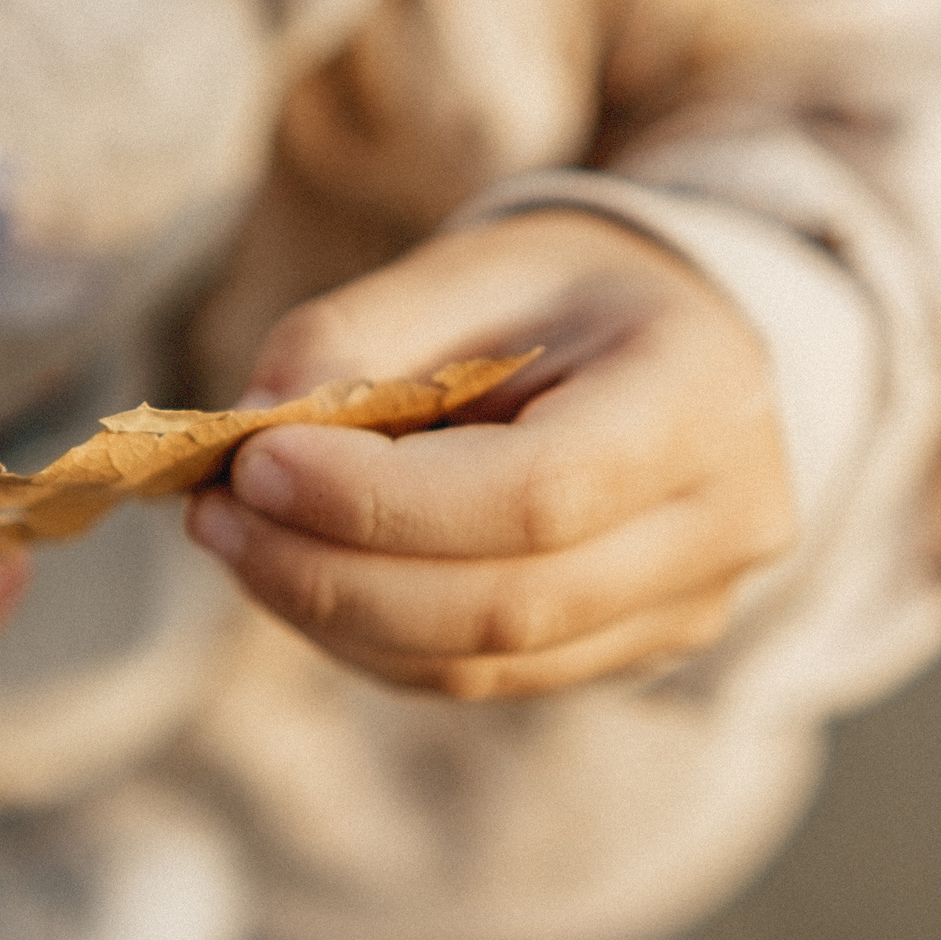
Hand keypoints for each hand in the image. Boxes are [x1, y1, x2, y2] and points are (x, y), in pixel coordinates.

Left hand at [185, 209, 795, 698]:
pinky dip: (372, 638)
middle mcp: (723, 521)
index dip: (383, 502)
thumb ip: (363, 333)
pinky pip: (483, 677)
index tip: (256, 463)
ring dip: (334, 615)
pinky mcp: (634, 652)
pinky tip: (303, 576)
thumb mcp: (479, 262)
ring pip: (486, 662)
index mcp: (704, 396)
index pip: (539, 491)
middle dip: (334, 572)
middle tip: (216, 516)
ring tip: (238, 541)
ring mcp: (688, 606)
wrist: (687, 341)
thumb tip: (250, 424)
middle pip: (508, 602)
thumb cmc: (574, 291)